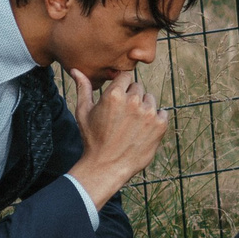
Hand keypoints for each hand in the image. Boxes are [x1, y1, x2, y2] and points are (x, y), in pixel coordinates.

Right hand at [64, 67, 167, 204]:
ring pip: (150, 99)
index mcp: (114, 95)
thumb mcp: (83, 112)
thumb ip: (83, 88)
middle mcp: (133, 101)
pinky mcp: (160, 125)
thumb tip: (76, 70)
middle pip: (138, 87)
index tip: (118, 98)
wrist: (107, 167)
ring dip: (144, 107)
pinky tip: (143, 130)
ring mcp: (149, 113)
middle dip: (131, 97)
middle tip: (123, 116)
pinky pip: (162, 113)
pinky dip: (155, 120)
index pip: (126, 76)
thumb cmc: (92, 139)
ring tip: (132, 124)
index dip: (121, 86)